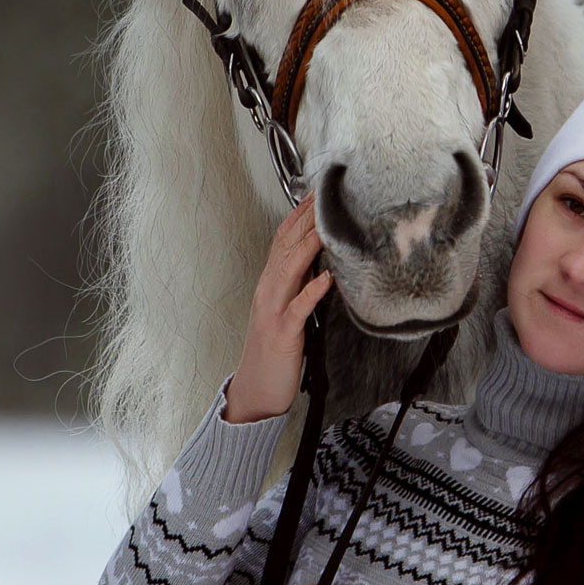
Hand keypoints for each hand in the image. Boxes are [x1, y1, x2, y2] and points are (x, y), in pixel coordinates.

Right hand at [223, 193, 331, 423]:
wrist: (256, 391)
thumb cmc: (274, 354)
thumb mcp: (287, 310)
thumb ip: (298, 285)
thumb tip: (320, 261)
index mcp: (270, 284)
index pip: (283, 239)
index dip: (300, 214)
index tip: (318, 193)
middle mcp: (268, 291)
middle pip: (285, 246)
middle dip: (305, 218)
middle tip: (325, 193)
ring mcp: (273, 311)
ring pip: (288, 269)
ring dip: (308, 244)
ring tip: (326, 223)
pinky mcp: (282, 334)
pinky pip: (297, 308)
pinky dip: (311, 290)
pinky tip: (327, 278)